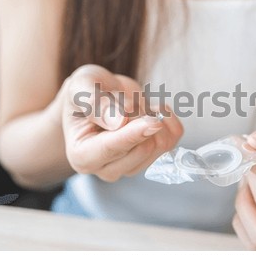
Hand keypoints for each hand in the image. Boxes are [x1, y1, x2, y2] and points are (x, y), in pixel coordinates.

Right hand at [61, 65, 182, 181]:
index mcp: (81, 155)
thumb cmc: (85, 91)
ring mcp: (132, 166)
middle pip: (142, 148)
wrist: (99, 96)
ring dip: (151, 115)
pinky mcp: (153, 158)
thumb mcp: (82, 86)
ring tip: (134, 105)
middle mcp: (106, 168)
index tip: (152, 121)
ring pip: (161, 145)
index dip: (133, 134)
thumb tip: (119, 122)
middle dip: (139, 116)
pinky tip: (150, 109)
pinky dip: (167, 117)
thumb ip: (95, 104)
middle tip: (125, 102)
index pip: (112, 149)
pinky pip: (174, 137)